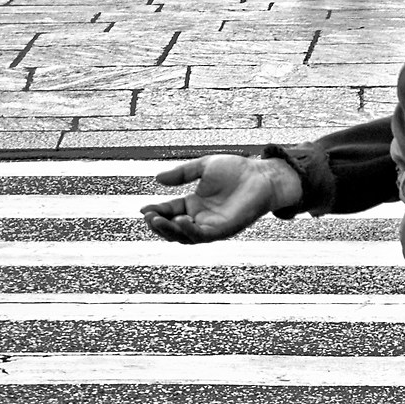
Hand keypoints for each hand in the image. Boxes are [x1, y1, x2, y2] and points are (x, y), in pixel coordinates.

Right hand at [140, 154, 298, 243]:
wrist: (262, 174)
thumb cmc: (237, 170)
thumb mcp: (204, 167)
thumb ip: (182, 174)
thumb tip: (158, 179)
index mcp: (194, 205)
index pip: (169, 211)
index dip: (156, 212)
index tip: (142, 210)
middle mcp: (201, 218)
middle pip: (174, 229)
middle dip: (159, 225)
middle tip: (148, 217)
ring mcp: (212, 226)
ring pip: (185, 237)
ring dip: (170, 231)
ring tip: (157, 221)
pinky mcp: (224, 230)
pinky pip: (204, 236)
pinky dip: (190, 231)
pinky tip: (181, 222)